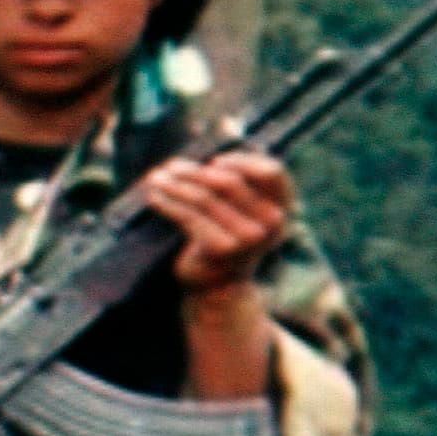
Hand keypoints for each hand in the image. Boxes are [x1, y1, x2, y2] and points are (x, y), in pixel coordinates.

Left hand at [147, 151, 291, 293]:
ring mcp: (248, 237)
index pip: (271, 172)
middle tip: (170, 166)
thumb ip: (241, 185)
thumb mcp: (243, 211)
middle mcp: (271, 222)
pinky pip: (188, 216)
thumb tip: (217, 149)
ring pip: (204, 198)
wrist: (220, 286)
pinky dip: (168, 202)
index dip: (241, 161)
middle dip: (195, 171)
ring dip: (175, 184)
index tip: (213, 162)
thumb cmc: (228, 238)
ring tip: (155, 177)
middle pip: (229, 182)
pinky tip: (153, 196)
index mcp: (283, 207)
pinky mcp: (221, 248)